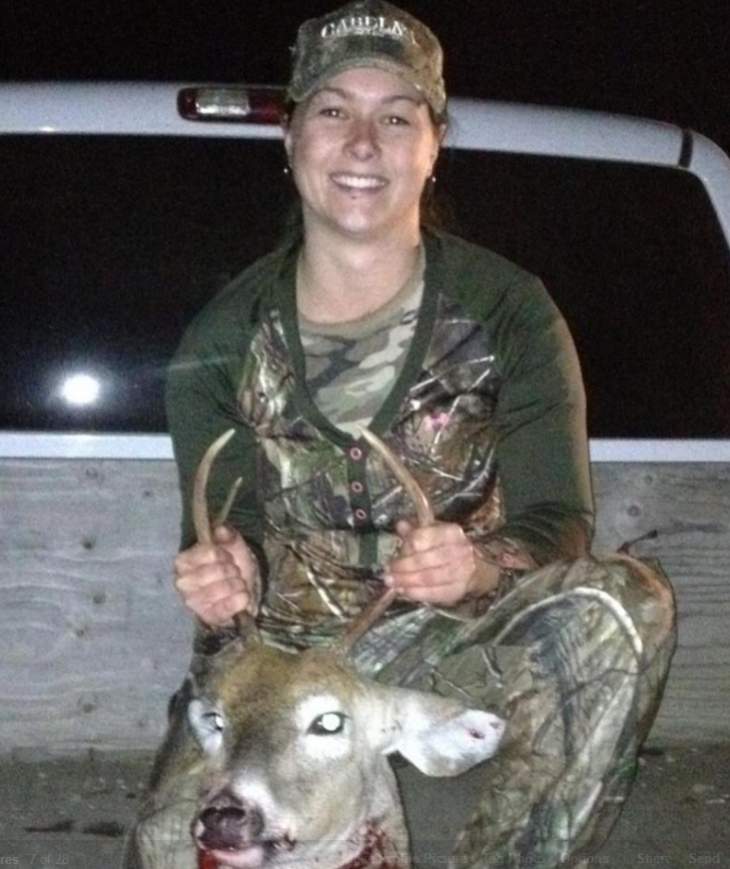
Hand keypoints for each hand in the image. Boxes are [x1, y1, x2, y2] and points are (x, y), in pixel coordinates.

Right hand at [173, 524, 259, 626]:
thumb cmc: (229, 563)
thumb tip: (221, 529)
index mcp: (184, 561)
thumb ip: (226, 534)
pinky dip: (239, 601)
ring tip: (236, 583)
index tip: (227, 556)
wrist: (239, 588)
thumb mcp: (230, 544)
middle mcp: (183, 582)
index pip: (209, 552)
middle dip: (232, 570)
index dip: (223, 553)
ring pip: (222, 589)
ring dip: (237, 584)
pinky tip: (242, 596)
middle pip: (218, 571)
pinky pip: (225, 608)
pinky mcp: (206, 616)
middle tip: (233, 572)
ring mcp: (192, 601)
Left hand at [385, 520, 499, 606]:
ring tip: (392, 582)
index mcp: (452, 533)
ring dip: (407, 581)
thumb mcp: (433, 534)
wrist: (475, 567)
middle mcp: (460, 551)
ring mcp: (462, 572)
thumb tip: (401, 525)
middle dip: (403, 567)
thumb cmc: (447, 548)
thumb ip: (415, 531)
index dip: (408, 546)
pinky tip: (405, 591)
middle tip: (388, 572)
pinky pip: (435, 593)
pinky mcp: (459, 590)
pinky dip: (417, 593)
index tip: (395, 553)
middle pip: (426, 560)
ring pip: (429, 578)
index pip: (426, 537)